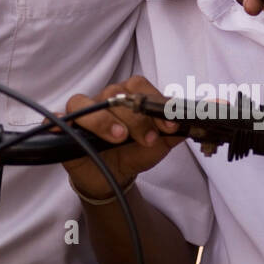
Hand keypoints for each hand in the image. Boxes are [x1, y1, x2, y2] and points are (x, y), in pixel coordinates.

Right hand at [61, 76, 183, 200]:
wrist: (113, 177)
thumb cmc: (134, 152)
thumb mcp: (161, 143)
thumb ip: (179, 129)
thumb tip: (206, 114)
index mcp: (127, 97)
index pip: (138, 85)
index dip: (154, 101)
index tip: (169, 124)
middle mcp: (104, 100)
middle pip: (113, 95)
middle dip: (134, 118)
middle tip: (148, 139)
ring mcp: (82, 113)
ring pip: (84, 103)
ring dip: (103, 119)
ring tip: (118, 137)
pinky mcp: (64, 128)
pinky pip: (57, 118)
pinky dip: (60, 121)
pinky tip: (66, 130)